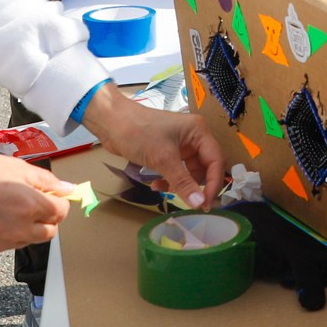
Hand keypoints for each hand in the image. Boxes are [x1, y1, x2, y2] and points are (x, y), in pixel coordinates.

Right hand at [0, 146, 67, 256]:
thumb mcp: (15, 166)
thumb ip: (45, 180)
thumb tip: (66, 189)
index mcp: (30, 206)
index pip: (61, 212)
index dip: (60, 202)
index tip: (54, 196)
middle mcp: (18, 229)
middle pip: (48, 232)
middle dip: (47, 218)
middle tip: (34, 202)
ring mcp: (0, 244)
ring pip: (26, 240)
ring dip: (26, 227)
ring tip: (6, 206)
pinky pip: (4, 245)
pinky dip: (4, 234)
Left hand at [84, 88, 225, 210]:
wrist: (111, 121)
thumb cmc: (140, 133)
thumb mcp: (163, 159)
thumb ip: (183, 183)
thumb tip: (199, 204)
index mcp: (199, 131)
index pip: (216, 160)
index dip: (213, 183)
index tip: (205, 204)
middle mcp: (193, 137)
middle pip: (205, 167)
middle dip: (195, 185)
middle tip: (190, 204)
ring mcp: (180, 144)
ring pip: (189, 171)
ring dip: (179, 184)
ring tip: (164, 190)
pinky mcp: (167, 151)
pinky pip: (176, 170)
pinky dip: (169, 179)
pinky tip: (155, 184)